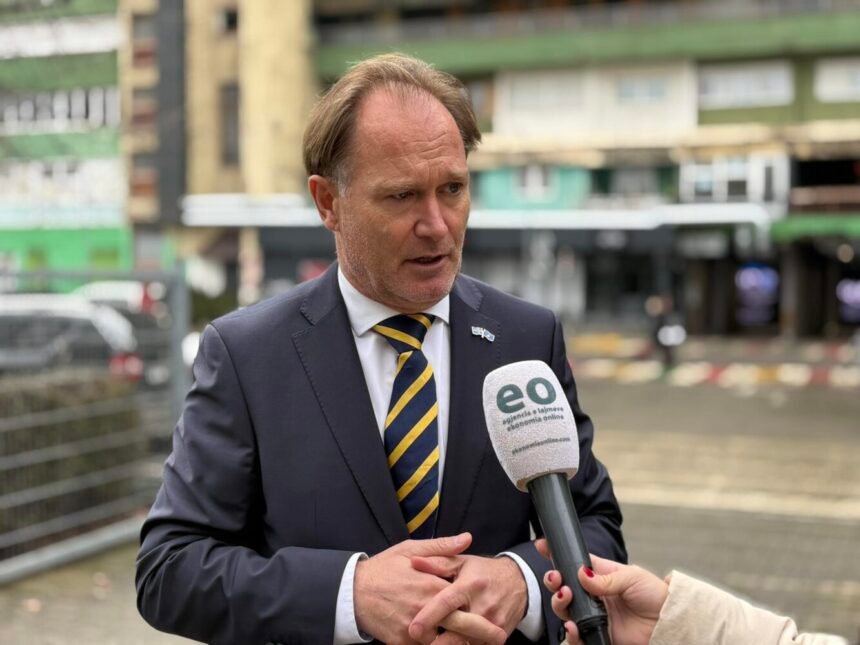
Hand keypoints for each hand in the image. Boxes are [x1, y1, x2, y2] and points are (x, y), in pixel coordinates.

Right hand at [354, 533, 504, 644]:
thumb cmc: (383, 568)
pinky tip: (447, 644)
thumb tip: (467, 539)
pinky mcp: (402, 642)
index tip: (499, 617)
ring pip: (444, 642)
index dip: (483, 611)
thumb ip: (442, 547)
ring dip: (457, 642)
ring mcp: (414, 629)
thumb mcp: (410, 550)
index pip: (464, 600)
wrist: (352, 591)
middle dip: (482, 633)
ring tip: (475, 644)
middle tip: (500, 637)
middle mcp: (426, 609)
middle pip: (461, 626)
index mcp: (432, 585)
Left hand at [407, 553, 523, 644]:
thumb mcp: (462, 562)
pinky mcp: (500, 637)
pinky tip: (452, 639)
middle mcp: (483, 606)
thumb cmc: (484, 571)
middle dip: (436, 641)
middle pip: (456, 631)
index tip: (413, 628)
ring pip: (465, 643)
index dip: (429, 616)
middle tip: (419, 639)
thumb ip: (437, 563)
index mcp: (470, 585)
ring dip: (449, 643)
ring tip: (434, 639)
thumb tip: (414, 562)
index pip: (447, 603)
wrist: (519, 582)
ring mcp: (494, 624)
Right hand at [535, 538, 666, 644]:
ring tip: (566, 598)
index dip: (557, 555)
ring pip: (565, 610)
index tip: (542, 546)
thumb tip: (581, 574)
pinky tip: (573, 627)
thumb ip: (605, 578)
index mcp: (600, 576)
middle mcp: (593, 596)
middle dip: (554, 582)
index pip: (574, 563)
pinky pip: (577, 637)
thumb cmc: (654, 595)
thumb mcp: (631, 577)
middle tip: (555, 579)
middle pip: (563, 587)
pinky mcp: (598, 636)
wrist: (668, 622)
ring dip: (559, 603)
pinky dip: (571, 633)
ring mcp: (594, 616)